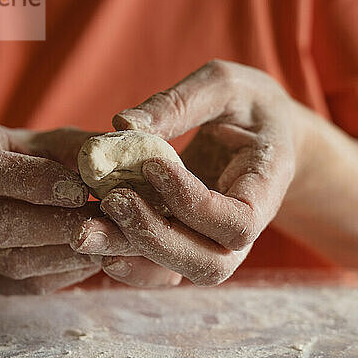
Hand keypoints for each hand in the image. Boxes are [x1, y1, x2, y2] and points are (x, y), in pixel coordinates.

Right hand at [0, 119, 137, 293]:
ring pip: (9, 261)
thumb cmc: (40, 156)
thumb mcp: (57, 140)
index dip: (34, 182)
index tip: (81, 188)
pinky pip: (23, 285)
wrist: (16, 189)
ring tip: (108, 241)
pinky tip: (95, 258)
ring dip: (66, 253)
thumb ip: (82, 147)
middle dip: (56, 224)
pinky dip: (65, 273)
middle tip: (106, 221)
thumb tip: (116, 158)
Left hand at [79, 60, 302, 285]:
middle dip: (158, 237)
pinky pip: (165, 269)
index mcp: (268, 185)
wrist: (262, 130)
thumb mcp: (223, 86)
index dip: (194, 203)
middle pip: (211, 263)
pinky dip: (131, 263)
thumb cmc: (249, 104)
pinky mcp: (192, 241)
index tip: (152, 166)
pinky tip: (99, 242)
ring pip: (184, 272)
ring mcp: (219, 240)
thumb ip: (179, 103)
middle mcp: (248, 226)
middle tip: (113, 200)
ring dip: (136, 255)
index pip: (239, 220)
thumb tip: (122, 125)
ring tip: (90, 227)